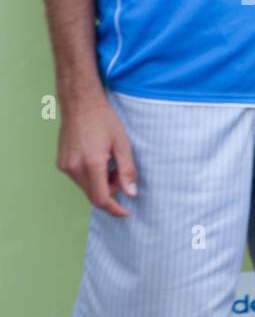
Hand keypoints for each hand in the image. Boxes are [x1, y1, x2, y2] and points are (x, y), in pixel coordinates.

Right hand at [57, 91, 136, 217]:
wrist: (80, 104)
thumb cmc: (104, 121)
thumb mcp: (123, 144)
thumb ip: (127, 170)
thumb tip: (131, 193)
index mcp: (91, 164)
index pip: (101, 198)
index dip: (115, 209)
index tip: (125, 212)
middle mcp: (74, 168)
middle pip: (94, 195)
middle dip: (111, 192)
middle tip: (121, 173)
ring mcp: (64, 166)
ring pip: (86, 188)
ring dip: (101, 184)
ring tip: (111, 163)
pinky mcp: (61, 163)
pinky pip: (79, 179)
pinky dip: (92, 177)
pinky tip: (99, 161)